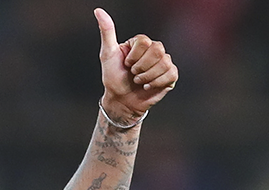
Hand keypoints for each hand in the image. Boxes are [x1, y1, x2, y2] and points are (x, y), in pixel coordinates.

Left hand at [96, 8, 176, 123]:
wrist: (121, 101)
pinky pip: (171, 74)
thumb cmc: (113, 78)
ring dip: (147, 76)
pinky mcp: (170, 76)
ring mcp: (163, 62)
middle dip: (141, 67)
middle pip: (158, 49)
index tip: (126, 64)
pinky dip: (156, 83)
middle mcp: (153, 50)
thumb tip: (98, 11)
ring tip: (139, 81)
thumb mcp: (107, 54)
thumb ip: (107, 31)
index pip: (145, 41)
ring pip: (164, 63)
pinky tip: (148, 86)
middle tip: (133, 74)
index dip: (134, 56)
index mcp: (140, 43)